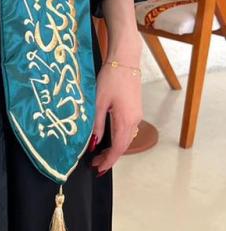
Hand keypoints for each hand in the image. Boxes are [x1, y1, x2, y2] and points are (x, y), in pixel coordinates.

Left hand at [89, 45, 143, 176]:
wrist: (125, 60)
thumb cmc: (110, 78)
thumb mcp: (98, 102)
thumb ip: (96, 125)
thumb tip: (94, 144)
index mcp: (125, 120)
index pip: (118, 149)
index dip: (108, 161)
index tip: (98, 169)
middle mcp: (134, 120)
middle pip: (123, 146)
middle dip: (110, 158)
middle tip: (95, 164)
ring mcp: (137, 115)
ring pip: (126, 139)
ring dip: (114, 149)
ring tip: (99, 154)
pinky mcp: (135, 110)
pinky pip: (128, 131)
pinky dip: (118, 139)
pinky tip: (108, 139)